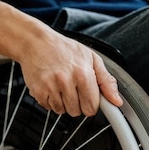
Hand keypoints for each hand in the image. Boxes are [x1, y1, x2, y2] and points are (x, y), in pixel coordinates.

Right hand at [0, 0, 122, 115]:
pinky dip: (49, 101)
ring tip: (58, 83)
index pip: (94, 105)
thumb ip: (106, 80)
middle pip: (80, 112)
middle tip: (71, 88)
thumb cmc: (63, 47)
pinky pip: (49, 107)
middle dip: (77, 104)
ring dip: (62, 103)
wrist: (30, 37)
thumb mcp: (89, 57)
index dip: (92, 105)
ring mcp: (50, 84)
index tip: (89, 102)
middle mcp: (67, 77)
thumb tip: (118, 102)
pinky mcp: (35, 88)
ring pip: (63, 112)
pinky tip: (46, 84)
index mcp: (83, 68)